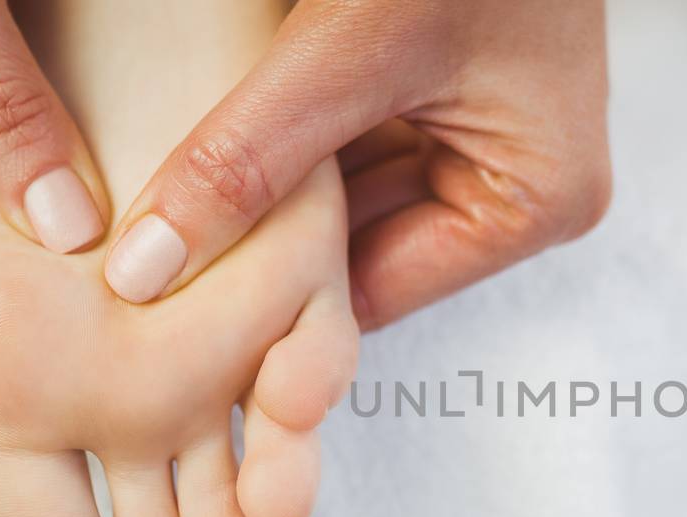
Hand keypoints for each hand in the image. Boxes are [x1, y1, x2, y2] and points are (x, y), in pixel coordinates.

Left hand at [100, 0, 611, 328]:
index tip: (168, 295)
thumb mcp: (349, 51)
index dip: (272, 294)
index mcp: (535, 202)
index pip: (372, 290)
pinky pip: (359, 136)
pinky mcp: (456, 92)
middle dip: (266, 233)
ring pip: (352, 191)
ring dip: (275, 178)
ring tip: (175, 189)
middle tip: (152, 250)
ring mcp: (491, 136)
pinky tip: (222, 128)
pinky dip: (298, 129)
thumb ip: (250, 158)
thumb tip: (151, 266)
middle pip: (361, 244)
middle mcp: (523, 184)